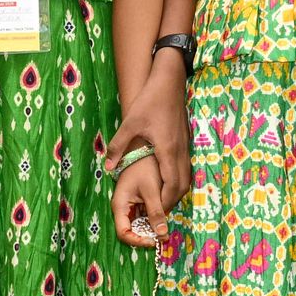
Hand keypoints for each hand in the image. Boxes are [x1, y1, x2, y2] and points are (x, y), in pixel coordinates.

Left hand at [107, 71, 191, 217]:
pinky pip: (185, 168)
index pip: (170, 185)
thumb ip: (119, 146)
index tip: (156, 213)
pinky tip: (168, 181)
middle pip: (182, 186)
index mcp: (167, 150)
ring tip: (162, 201)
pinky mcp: (185, 142)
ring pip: (186, 178)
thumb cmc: (150, 101)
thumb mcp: (130, 123)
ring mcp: (185, 146)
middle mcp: (179, 151)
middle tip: (159, 212)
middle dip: (172, 201)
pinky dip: (179, 180)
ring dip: (176, 191)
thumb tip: (108, 168)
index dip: (165, 202)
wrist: (170, 82)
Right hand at [113, 152, 170, 248]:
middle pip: (133, 231)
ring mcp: (133, 206)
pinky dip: (157, 219)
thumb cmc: (144, 167)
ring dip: (154, 228)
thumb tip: (162, 234)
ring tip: (167, 228)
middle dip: (148, 235)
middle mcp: (125, 208)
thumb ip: (155, 212)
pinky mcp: (142, 202)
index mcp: (121, 206)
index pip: (124, 233)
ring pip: (142, 224)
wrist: (146, 148)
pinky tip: (166, 217)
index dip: (137, 240)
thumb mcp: (150, 190)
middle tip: (164, 236)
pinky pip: (148, 216)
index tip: (153, 241)